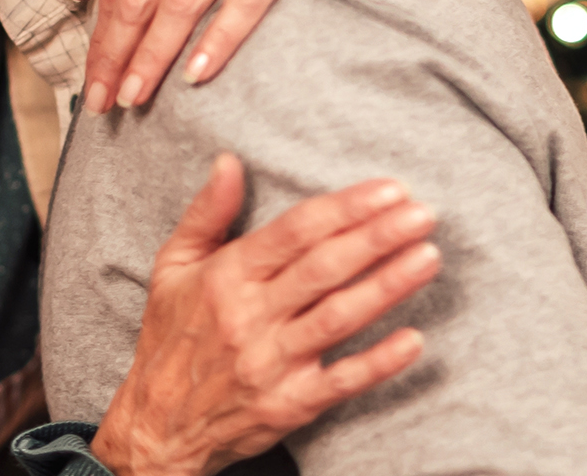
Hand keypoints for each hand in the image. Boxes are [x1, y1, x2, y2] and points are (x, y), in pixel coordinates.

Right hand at [92, 155, 441, 475]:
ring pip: (339, 318)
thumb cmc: (170, 338)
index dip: (346, 207)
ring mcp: (271, 363)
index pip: (296, 231)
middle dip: (378, 237)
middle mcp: (249, 316)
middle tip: (422, 214)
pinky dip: (378, 362)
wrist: (158, 426)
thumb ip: (206, 212)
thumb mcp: (172, 267)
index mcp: (226, 276)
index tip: (389, 189)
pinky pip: (341, 381)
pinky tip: (414, 340)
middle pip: (324, 268)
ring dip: (387, 287)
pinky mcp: (289, 405)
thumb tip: (229, 161)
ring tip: (428, 257)